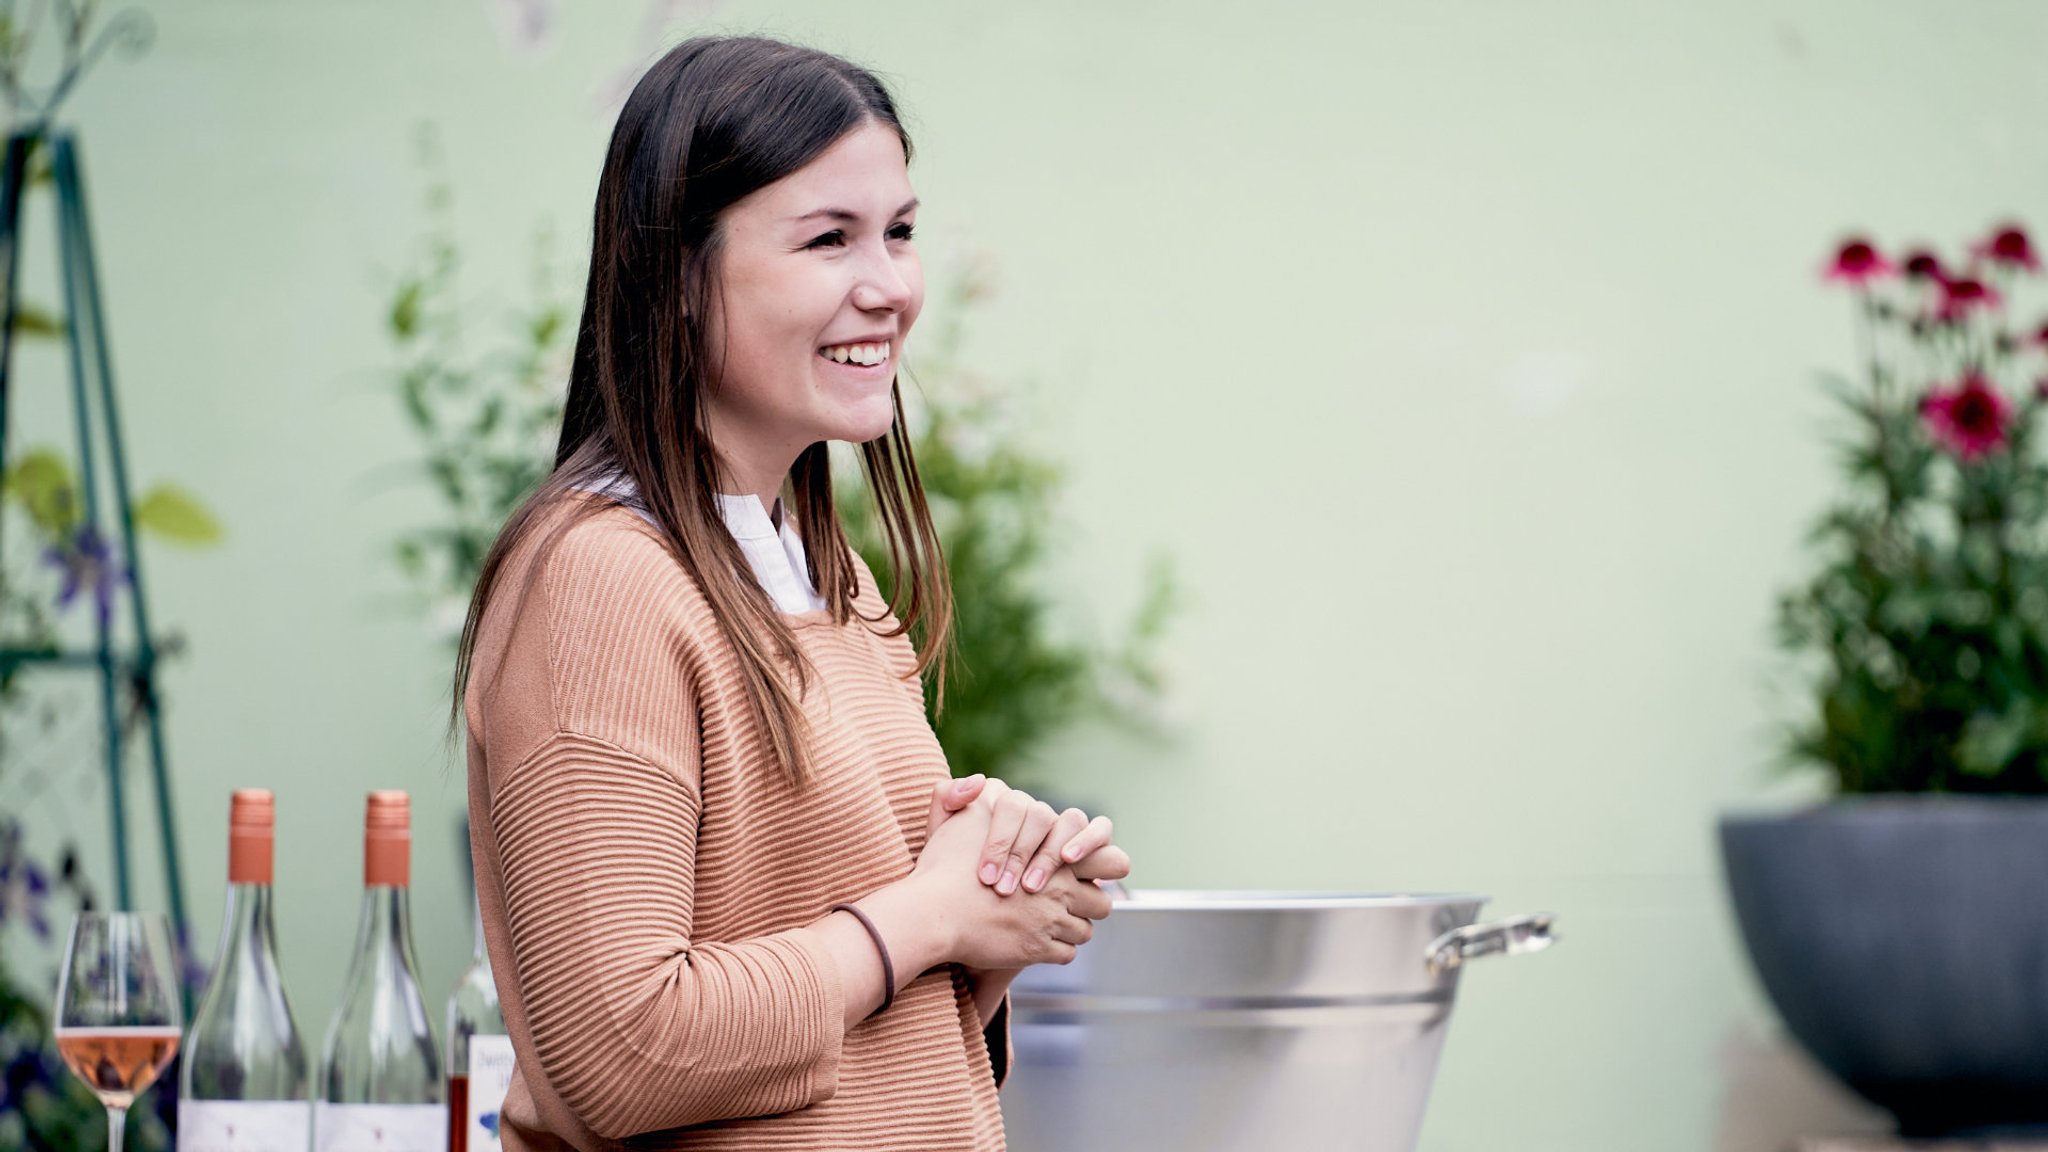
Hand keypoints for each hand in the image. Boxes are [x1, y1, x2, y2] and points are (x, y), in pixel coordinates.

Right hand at [908, 796, 1110, 971]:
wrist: (933, 913)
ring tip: (1049, 925)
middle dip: (1089, 904)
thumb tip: (982, 783)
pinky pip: (1066, 954)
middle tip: (1070, 903)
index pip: (1110, 859)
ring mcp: (1051, 920)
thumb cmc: (943, 867)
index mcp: (1053, 853)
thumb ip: (966, 793)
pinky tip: (1035, 943)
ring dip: (1070, 929)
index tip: (1083, 872)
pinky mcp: (1038, 950)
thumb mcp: (957, 819)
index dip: (1104, 866)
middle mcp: (1060, 887)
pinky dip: (1054, 951)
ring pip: (1084, 931)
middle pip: (1100, 903)